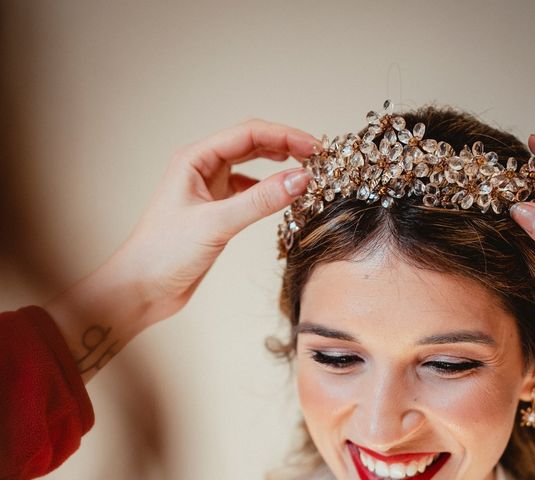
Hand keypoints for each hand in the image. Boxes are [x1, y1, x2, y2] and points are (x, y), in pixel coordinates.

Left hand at [113, 119, 316, 323]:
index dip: (284, 136)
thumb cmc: (163, 253)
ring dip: (277, 165)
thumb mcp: (216, 224)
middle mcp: (201, 168)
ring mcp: (208, 188)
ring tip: (304, 171)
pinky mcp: (215, 210)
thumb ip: (260, 201)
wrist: (142, 289)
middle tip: (316, 157)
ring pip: (251, 165)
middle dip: (285, 146)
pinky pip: (248, 190)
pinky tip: (281, 195)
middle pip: (251, 144)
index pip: (248, 134)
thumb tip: (300, 179)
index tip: (313, 148)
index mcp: (194, 159)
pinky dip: (268, 190)